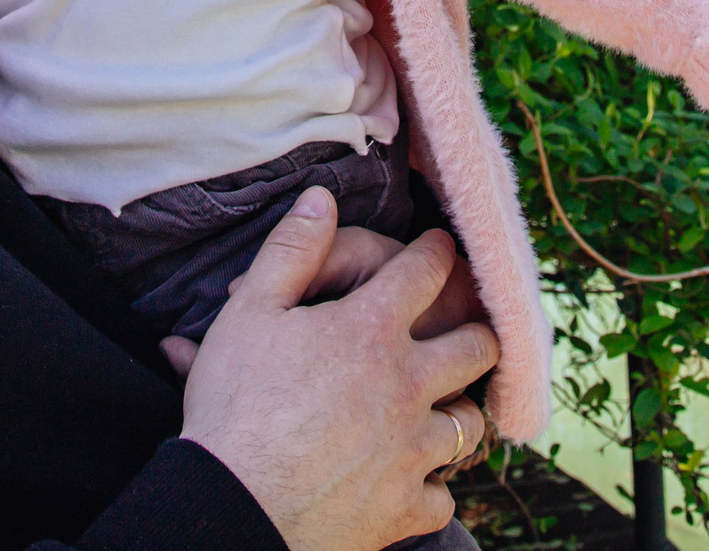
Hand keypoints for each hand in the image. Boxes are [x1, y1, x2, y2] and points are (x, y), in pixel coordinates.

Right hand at [182, 188, 499, 550]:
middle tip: (466, 325)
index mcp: (371, 330)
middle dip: (476, 329)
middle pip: (476, 347)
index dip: (436, 251)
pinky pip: (441, 499)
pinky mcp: (404, 509)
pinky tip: (414, 481)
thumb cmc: (233, 406)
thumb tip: (322, 198)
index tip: (440, 247)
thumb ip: (292, 250)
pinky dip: (430, 489)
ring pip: (469, 424)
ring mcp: (413, 452)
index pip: (426, 270)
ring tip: (443, 407)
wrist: (232, 506)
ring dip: (458, 412)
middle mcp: (407, 386)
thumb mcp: (248, 312)